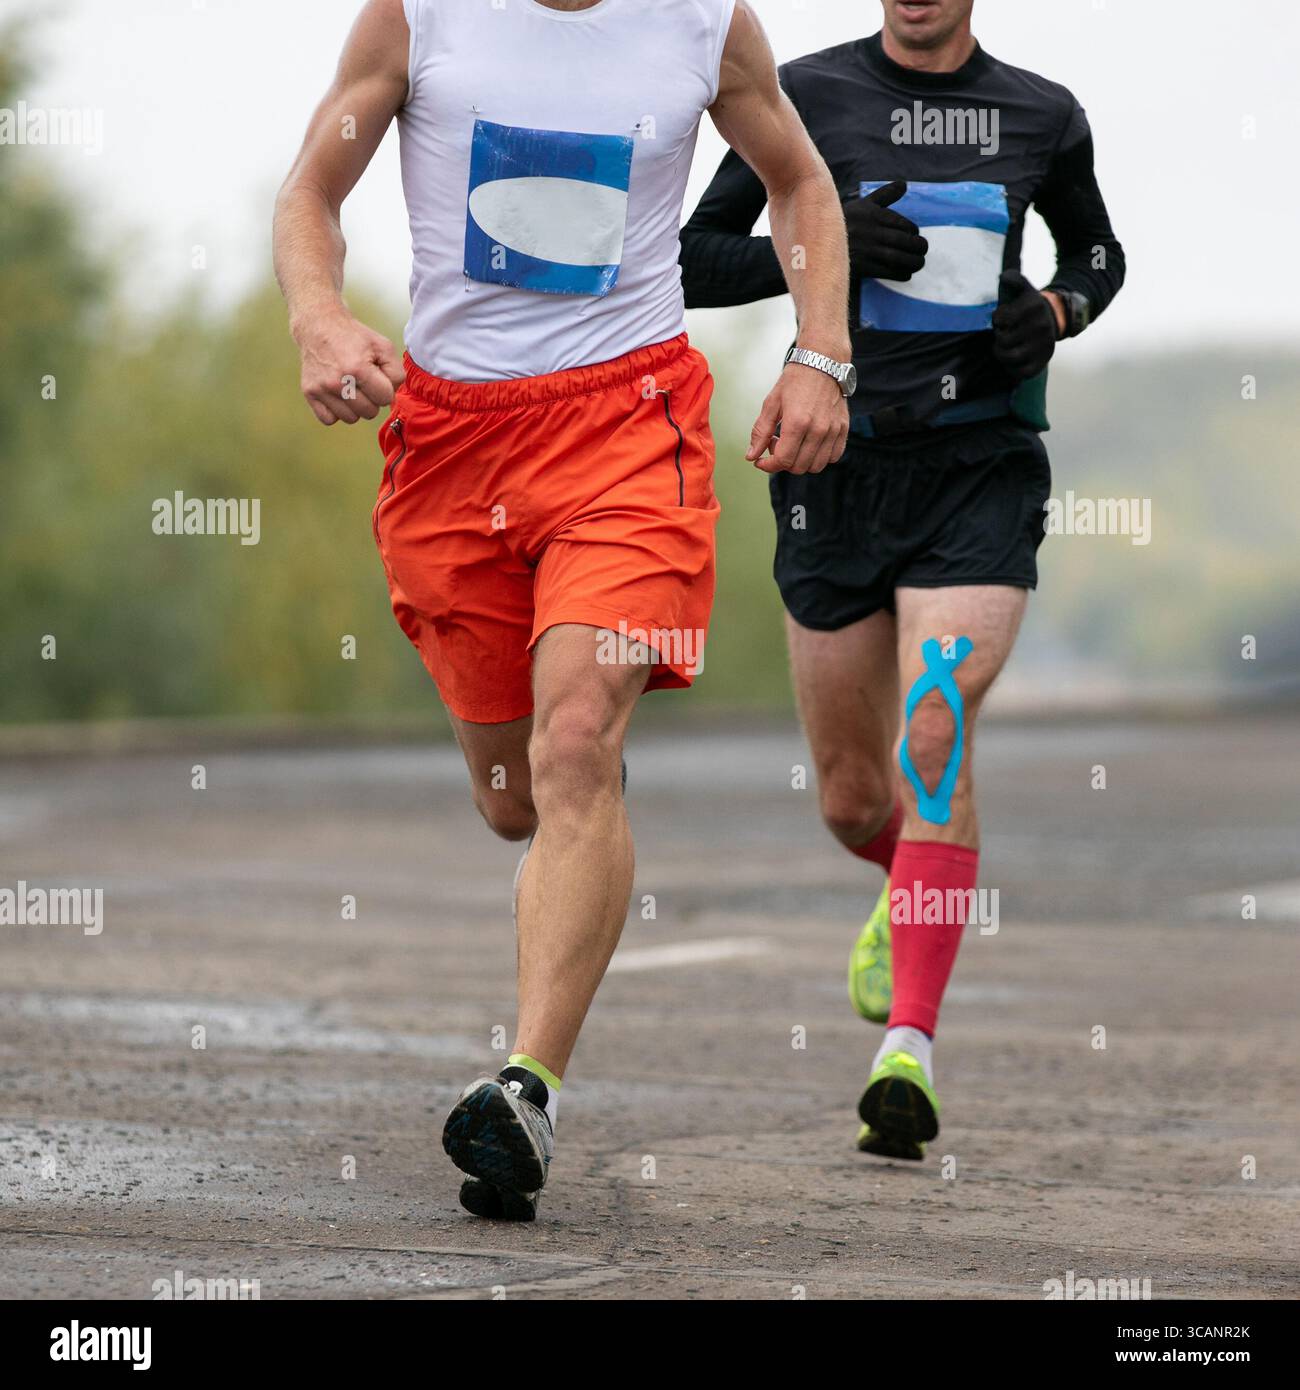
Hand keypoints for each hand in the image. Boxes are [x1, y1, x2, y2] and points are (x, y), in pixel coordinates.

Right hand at [292, 304, 404, 424]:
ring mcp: (322, 388)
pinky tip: (338, 395)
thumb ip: (396, 372)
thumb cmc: (355, 338)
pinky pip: (329, 420)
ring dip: (355, 407)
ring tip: (351, 388)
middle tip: (364, 382)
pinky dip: (336, 412)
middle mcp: (338, 381)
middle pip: (370, 412)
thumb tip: (391, 395)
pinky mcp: (309, 392)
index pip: (385, 398)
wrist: (320, 326)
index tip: (377, 378)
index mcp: (358, 368)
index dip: (385, 389)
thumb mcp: (384, 346)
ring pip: (351, 419)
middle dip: (372, 399)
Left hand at [746, 360, 848, 475]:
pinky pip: (833, 456)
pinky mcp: (843, 428)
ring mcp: (833, 430)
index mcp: (797, 423)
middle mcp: (818, 429)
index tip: (760, 461)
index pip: (783, 460)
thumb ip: (760, 432)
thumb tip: (751, 456)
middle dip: (783, 462)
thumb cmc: (794, 380)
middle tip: (776, 443)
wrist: (821, 362)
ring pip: (816, 466)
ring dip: (801, 462)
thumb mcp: (771, 403)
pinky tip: (810, 444)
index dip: (768, 466)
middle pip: (798, 467)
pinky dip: (819, 457)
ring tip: (793, 443)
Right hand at [844, 180, 927, 282]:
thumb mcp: (863, 205)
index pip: (902, 224)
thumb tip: (904, 184)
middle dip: (918, 247)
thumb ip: (885, 195)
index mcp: (872, 215)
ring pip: (898, 257)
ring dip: (913, 262)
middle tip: (922, 251)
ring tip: (919, 263)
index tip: (915, 236)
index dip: (913, 231)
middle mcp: (870, 231)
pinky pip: (887, 272)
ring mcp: (866, 250)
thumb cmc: (845, 223)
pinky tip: (906, 274)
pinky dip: (900, 274)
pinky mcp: (861, 267)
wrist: (818, 243)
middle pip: (903, 241)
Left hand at [991, 269, 1058, 380]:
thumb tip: (1003, 277)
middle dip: (998, 336)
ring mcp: (1042, 345)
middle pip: (1002, 339)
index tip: (1003, 318)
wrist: (1053, 321)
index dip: (997, 319)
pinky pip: (1019, 373)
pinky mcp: (1041, 362)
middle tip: (1004, 333)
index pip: (1000, 318)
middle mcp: (1041, 326)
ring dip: (1000, 353)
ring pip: (1008, 357)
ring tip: (1003, 347)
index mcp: (1034, 306)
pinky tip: (1011, 359)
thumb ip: (1014, 278)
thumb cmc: (1029, 306)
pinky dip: (1010, 368)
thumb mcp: (1024, 289)